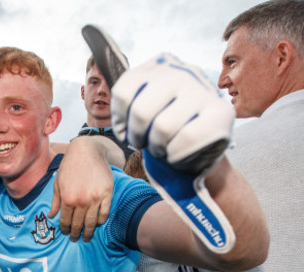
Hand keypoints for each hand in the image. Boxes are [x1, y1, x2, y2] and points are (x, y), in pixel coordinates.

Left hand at [49, 137, 114, 241]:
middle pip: (78, 224)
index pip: (65, 220)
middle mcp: (81, 201)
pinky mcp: (107, 194)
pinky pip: (104, 213)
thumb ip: (55, 201)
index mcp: (67, 198)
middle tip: (75, 239)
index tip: (65, 233)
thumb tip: (51, 215)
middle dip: (75, 234)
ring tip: (87, 237)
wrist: (87, 151)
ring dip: (89, 232)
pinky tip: (98, 223)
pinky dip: (101, 221)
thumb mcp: (58, 183)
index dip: (65, 229)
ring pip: (92, 222)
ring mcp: (95, 198)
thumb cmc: (70, 166)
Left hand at [111, 54, 234, 174]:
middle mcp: (183, 71)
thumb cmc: (164, 128)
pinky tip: (178, 153)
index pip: (123, 90)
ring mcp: (204, 90)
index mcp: (160, 66)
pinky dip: (176, 155)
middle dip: (137, 136)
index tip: (125, 131)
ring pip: (163, 127)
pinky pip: (185, 139)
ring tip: (162, 147)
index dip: (119, 119)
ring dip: (157, 147)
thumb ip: (125, 95)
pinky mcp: (221, 113)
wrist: (200, 149)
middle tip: (143, 143)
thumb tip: (100, 65)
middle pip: (141, 110)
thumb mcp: (144, 106)